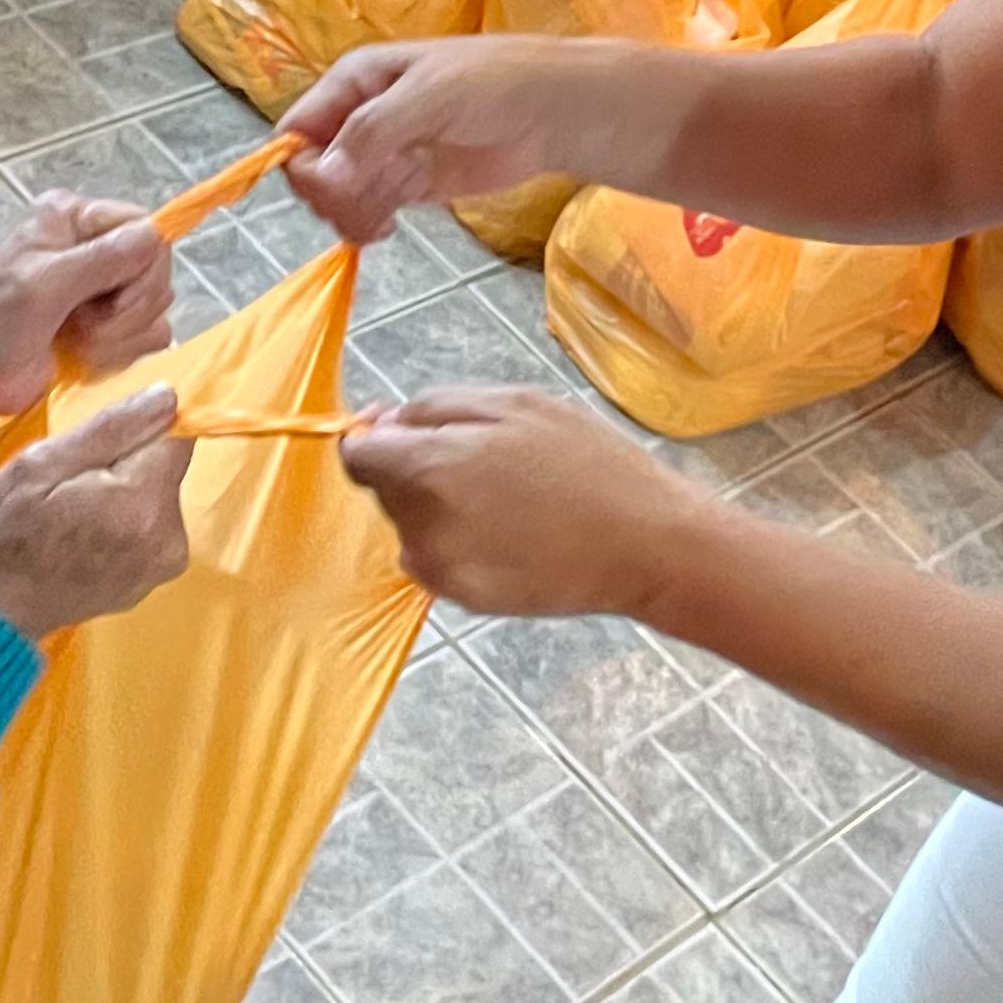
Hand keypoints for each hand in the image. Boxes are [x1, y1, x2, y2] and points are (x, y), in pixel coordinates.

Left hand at [0, 193, 173, 421]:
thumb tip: (156, 236)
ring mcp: (102, 291)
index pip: (148, 231)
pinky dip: (120, 355)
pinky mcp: (107, 331)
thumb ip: (101, 259)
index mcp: (75, 218)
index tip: (105, 300)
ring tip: (73, 342)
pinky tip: (83, 358)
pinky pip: (146, 338)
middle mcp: (94, 248)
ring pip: (156, 309)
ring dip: (119, 337)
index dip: (140, 271)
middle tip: (78, 325)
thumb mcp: (40, 286)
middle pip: (157, 272)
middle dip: (125, 310)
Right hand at [0, 390, 190, 641]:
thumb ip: (112, 428)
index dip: (135, 428)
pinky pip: (146, 528)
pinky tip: (78, 537)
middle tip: (67, 486)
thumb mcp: (39, 465)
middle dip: (123, 464)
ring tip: (68, 514)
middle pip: (164, 468)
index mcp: (143, 505)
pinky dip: (119, 523)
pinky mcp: (150, 582)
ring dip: (120, 494)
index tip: (92, 447)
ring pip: (153, 496)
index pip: (175, 435)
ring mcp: (162, 567)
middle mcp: (169, 540)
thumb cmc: (0, 536)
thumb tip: (168, 397)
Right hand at [281, 39, 605, 241]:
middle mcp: (360, 116)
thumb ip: (374, 132)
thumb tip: (326, 174)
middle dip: (332, 195)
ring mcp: (383, 153)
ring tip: (387, 214)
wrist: (552, 111)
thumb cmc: (494, 82)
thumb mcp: (430, 96)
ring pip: (337, 196)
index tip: (333, 189)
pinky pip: (367, 210)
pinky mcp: (407, 184)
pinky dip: (369, 223)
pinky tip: (389, 225)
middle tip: (371, 203)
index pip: (298, 129)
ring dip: (352, 213)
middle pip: (313, 169)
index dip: (305, 164)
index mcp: (354, 81)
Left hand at [341, 385, 690, 616]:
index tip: (414, 432)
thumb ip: (436, 407)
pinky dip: (458, 543)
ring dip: (439, 507)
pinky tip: (510, 534)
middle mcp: (420, 523)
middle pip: (385, 489)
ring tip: (508, 500)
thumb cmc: (589, 463)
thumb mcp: (517, 404)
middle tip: (491, 461)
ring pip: (411, 524)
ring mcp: (439, 568)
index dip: (379, 438)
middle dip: (418, 469)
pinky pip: (436, 558)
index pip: (357, 455)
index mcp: (430, 465)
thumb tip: (379, 424)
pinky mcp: (461, 598)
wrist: (645, 545)